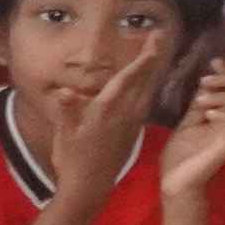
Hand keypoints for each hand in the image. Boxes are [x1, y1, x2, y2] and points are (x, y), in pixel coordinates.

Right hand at [55, 37, 174, 178]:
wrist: (89, 186)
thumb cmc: (72, 160)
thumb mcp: (64, 135)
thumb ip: (67, 111)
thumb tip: (65, 91)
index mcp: (107, 111)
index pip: (128, 79)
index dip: (142, 58)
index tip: (154, 40)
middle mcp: (124, 114)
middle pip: (143, 80)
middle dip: (152, 58)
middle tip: (160, 37)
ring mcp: (131, 123)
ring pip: (146, 91)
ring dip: (152, 71)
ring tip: (156, 54)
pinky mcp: (132, 131)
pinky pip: (144, 103)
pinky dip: (148, 88)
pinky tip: (146, 85)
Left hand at [156, 64, 224, 198]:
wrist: (175, 180)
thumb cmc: (181, 155)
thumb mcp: (189, 123)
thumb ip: (200, 106)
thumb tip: (204, 84)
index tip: (215, 61)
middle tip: (206, 79)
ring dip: (224, 93)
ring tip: (202, 98)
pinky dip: (224, 110)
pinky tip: (207, 113)